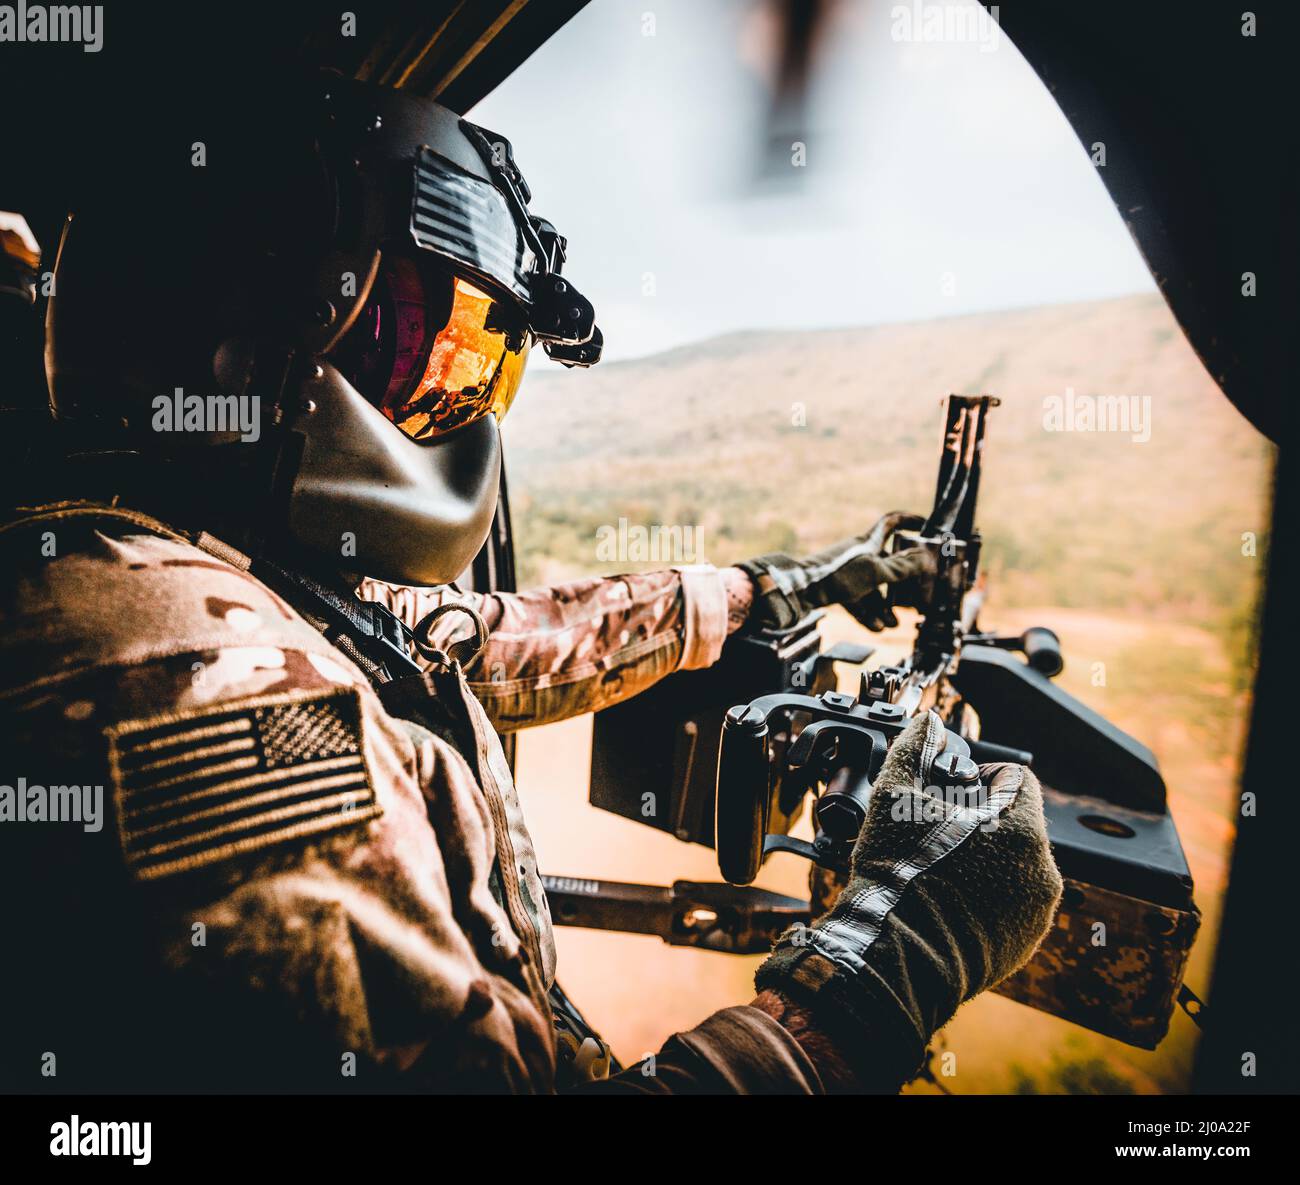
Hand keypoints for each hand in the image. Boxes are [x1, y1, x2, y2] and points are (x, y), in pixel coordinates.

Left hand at [738, 511, 935, 631]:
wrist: (798, 591)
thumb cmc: (836, 576)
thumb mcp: (875, 572)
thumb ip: (901, 567)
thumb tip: (925, 558)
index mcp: (868, 543)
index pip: (891, 523)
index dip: (908, 520)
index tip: (923, 524)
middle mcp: (858, 555)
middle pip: (886, 565)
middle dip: (901, 585)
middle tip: (912, 600)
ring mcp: (846, 573)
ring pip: (872, 588)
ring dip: (884, 606)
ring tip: (893, 624)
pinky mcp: (836, 589)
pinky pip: (857, 600)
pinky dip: (867, 613)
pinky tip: (876, 628)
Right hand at [755, 711, 1061, 1089]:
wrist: (893, 957)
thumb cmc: (897, 876)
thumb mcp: (895, 797)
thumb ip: (914, 749)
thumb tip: (926, 723)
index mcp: (1021, 828)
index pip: (1016, 777)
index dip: (979, 775)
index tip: (948, 793)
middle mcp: (1042, 869)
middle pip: (1017, 821)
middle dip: (980, 819)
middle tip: (935, 831)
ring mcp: (1036, 911)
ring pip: (1016, 863)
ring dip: (985, 858)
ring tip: (939, 869)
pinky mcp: (1024, 944)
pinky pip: (1013, 903)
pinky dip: (988, 896)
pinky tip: (948, 900)